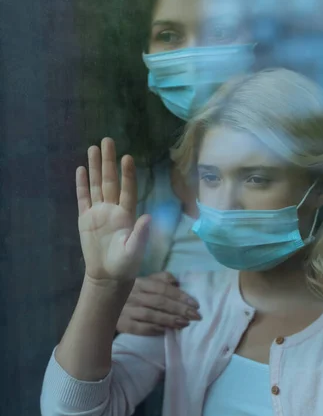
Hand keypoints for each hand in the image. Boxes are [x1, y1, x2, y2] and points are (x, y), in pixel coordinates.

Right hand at [77, 138, 149, 282]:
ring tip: (93, 148)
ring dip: (95, 167)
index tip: (127, 157)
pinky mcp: (86, 219)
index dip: (127, 174)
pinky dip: (82, 184)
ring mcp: (99, 213)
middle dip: (108, 161)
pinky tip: (82, 169)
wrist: (108, 276)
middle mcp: (113, 209)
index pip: (127, 190)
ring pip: (96, 185)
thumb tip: (147, 217)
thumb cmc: (125, 265)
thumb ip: (140, 234)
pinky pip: (83, 198)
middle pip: (110, 181)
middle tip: (108, 140)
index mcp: (126, 215)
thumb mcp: (134, 251)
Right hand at [117, 272, 201, 334]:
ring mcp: (126, 310)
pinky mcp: (122, 324)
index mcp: (139, 282)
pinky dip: (154, 329)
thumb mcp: (144, 281)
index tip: (195, 304)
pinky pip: (140, 328)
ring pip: (151, 315)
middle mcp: (132, 295)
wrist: (104, 305)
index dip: (180, 296)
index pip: (162, 288)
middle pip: (159, 302)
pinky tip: (165, 331)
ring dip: (169, 320)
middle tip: (195, 316)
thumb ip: (161, 279)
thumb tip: (176, 282)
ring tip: (184, 324)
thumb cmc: (131, 293)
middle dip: (179, 309)